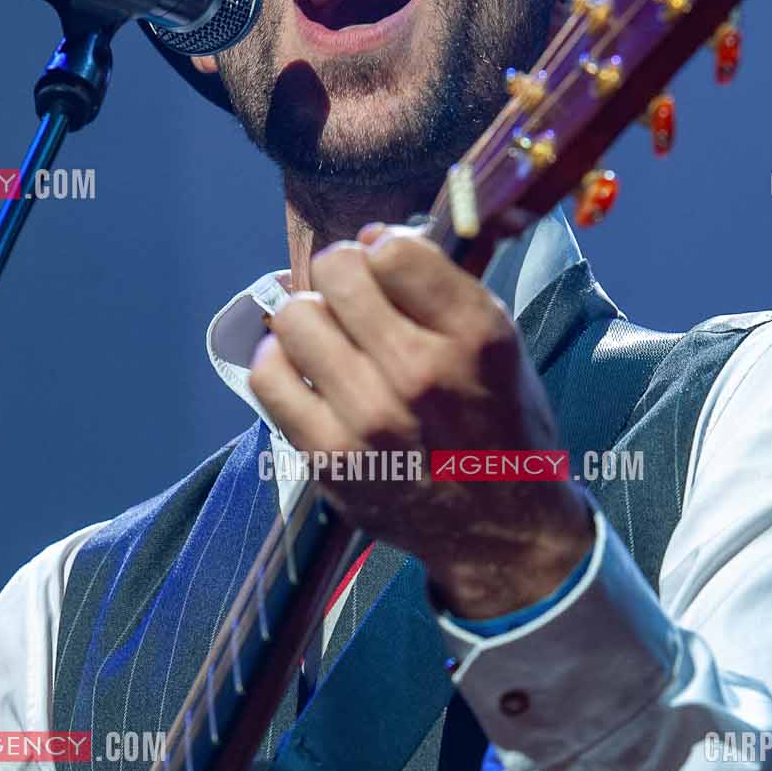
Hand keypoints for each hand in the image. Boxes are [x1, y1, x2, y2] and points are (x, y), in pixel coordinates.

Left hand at [247, 225, 595, 619]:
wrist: (502, 530)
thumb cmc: (502, 426)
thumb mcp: (502, 344)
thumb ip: (441, 290)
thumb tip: (369, 240)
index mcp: (476, 337)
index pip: (394, 250)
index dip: (385, 251)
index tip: (388, 271)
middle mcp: (422, 374)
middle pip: (338, 273)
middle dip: (343, 275)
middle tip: (353, 300)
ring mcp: (371, 419)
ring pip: (296, 316)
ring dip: (310, 317)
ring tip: (330, 338)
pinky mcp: (331, 458)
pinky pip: (269, 376)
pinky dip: (280, 363)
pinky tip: (305, 371)